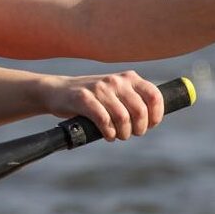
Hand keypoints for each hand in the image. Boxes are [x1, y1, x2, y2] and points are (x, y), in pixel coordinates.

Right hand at [37, 70, 164, 140]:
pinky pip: (104, 120)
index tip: (149, 125)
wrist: (59, 91)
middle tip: (130, 134)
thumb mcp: (117, 93)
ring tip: (117, 135)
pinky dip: (108, 132)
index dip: (155, 115)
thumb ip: (134, 100)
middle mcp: (116, 80)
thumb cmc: (93, 98)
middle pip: (140, 111)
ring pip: (123, 118)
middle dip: (138, 129)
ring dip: (123, 133)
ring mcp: (100, 88)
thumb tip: (153, 120)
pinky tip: (107, 134)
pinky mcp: (84, 98)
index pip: (154, 95)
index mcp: (129, 78)